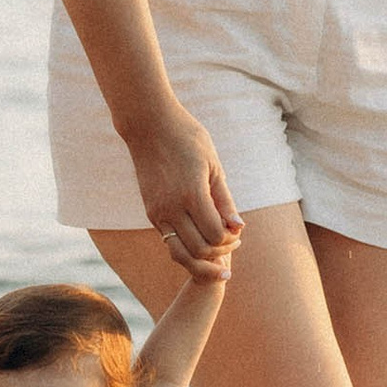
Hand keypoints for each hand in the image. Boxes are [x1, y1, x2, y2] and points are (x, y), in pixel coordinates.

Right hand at [122, 108, 240, 279]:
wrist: (149, 126)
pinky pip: (169, 241)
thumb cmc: (187, 139)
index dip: (230, 240)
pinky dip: (186, 247)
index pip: (215, 235)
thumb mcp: (213, 166)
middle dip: (219, 253)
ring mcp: (157, 212)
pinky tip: (199, 238)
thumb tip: (238, 228)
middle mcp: (171, 208)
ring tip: (216, 254)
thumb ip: (224, 200)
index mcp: (191, 194)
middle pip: (198, 251)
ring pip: (179, 254)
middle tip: (232, 244)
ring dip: (200, 260)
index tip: (237, 232)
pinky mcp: (150, 212)